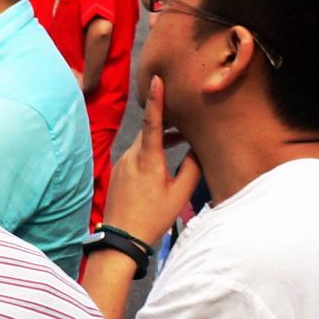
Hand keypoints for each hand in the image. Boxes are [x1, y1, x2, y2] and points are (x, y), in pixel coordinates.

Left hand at [103, 76, 202, 245]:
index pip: (152, 122)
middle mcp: (131, 157)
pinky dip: (151, 149)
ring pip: (143, 142)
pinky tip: (163, 157)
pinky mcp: (119, 172)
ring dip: (160, 137)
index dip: (156, 100)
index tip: (157, 80)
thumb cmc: (153, 217)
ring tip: (180, 137)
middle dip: (166, 119)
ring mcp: (122, 163)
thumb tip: (199, 149)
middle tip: (185, 111)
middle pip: (149, 130)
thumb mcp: (180, 194)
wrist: (122, 238)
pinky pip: (137, 153)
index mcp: (147, 159)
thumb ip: (192, 168)